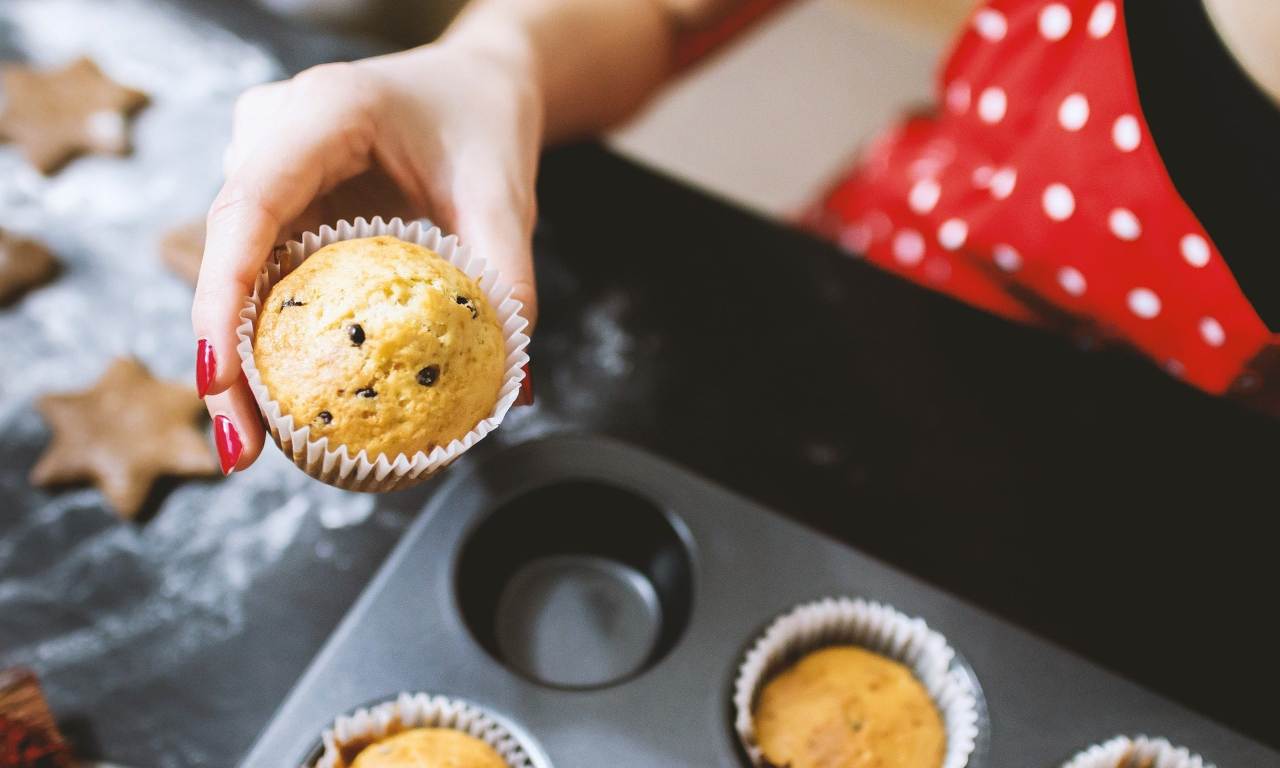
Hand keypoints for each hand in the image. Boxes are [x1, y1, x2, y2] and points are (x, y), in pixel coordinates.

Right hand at [192, 41, 541, 473]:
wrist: (473, 85)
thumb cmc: (483, 125)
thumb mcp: (504, 194)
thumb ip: (507, 277)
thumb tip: (513, 391)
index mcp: (322, 112)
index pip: (249, 206)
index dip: (222, 295)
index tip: (219, 378)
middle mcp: (272, 134)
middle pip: (226, 253)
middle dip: (222, 358)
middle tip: (239, 450)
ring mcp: (263, 166)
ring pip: (233, 271)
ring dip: (239, 358)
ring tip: (250, 445)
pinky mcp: (275, 201)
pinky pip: (260, 274)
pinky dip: (267, 337)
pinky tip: (280, 403)